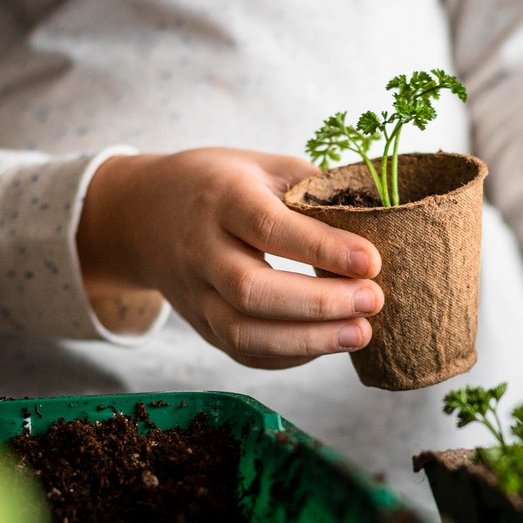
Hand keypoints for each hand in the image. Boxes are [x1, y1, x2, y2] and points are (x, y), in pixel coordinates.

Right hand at [77, 147, 384, 368]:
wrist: (140, 215)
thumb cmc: (220, 184)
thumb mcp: (263, 166)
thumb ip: (314, 189)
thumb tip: (383, 213)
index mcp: (220, 198)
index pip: (268, 227)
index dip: (322, 248)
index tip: (372, 261)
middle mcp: (200, 249)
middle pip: (252, 289)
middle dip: (319, 302)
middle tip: (374, 300)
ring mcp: (194, 294)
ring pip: (243, 333)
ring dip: (308, 341)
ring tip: (362, 333)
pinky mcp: (200, 325)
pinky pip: (243, 352)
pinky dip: (289, 356)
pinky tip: (328, 344)